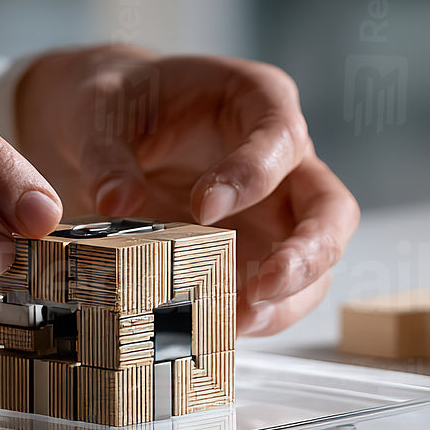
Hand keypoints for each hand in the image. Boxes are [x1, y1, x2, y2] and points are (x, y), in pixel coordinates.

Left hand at [16, 45, 357, 334]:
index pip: (281, 136)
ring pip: (315, 261)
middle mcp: (282, 159)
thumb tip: (117, 202)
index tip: (204, 208)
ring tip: (239, 320)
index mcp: (256, 101)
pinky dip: (255, 315)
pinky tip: (221, 328)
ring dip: (287, 297)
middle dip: (309, 251)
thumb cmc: (116, 105)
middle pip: (330, 208)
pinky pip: (275, 293)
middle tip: (265, 284)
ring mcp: (275, 211)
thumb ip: (108, 155)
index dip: (254, 173)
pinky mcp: (254, 254)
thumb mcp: (99, 115)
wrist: (102, 133)